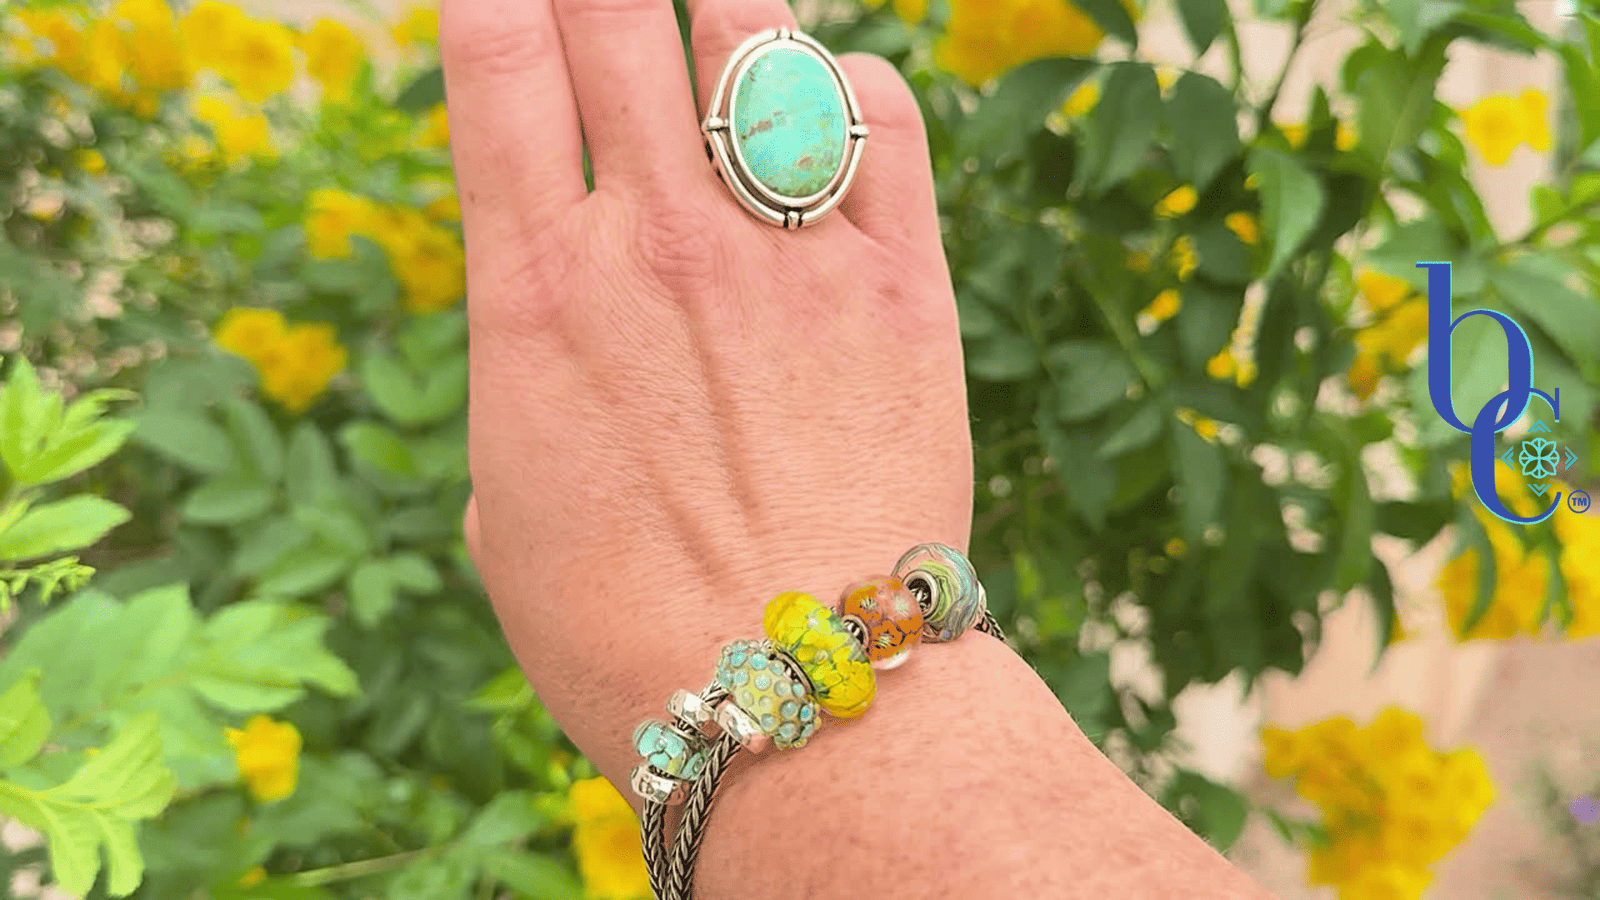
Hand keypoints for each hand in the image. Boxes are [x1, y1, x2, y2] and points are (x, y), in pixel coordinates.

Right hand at [445, 0, 978, 786]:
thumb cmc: (620, 631)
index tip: (509, 0)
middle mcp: (656, 248)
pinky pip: (880, 119)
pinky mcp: (899, 289)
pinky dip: (846, 87)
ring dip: (723, 10)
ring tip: (712, 20)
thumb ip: (527, 379)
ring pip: (753, 40)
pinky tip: (826, 107)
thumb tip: (559, 327)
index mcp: (534, 297)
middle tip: (605, 6)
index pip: (499, 59)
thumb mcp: (507, 506)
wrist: (793, 705)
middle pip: (615, 17)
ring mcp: (786, 259)